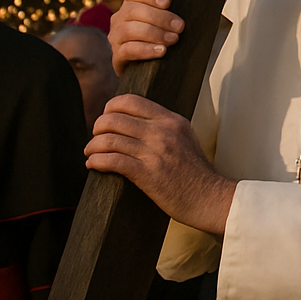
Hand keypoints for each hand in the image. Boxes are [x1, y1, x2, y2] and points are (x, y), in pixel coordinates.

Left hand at [84, 94, 234, 235]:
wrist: (209, 198)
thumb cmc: (195, 173)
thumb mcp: (185, 138)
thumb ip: (164, 127)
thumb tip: (135, 122)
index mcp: (171, 120)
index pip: (131, 101)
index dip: (111, 108)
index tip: (106, 119)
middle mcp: (162, 132)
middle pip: (115, 119)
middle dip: (97, 128)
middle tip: (95, 138)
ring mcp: (155, 153)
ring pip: (110, 140)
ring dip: (93, 146)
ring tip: (90, 153)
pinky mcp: (147, 174)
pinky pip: (112, 161)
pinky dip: (97, 161)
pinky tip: (93, 165)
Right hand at [110, 0, 183, 75]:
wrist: (149, 70)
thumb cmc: (163, 38)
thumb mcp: (166, 22)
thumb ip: (173, 12)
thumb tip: (197, 8)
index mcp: (131, 4)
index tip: (168, 2)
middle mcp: (120, 18)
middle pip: (133, 10)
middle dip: (159, 17)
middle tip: (179, 27)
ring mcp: (116, 37)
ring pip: (129, 29)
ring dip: (154, 33)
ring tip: (173, 39)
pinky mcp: (117, 56)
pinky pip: (128, 50)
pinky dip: (146, 49)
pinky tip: (161, 51)